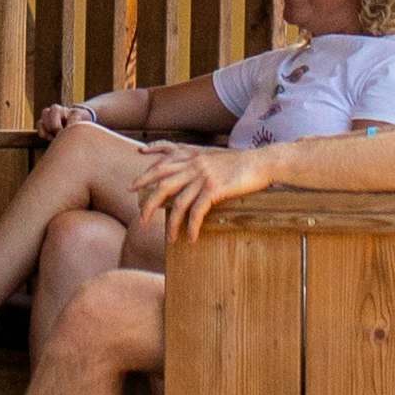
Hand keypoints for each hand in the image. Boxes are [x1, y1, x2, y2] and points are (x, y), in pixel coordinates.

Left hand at [124, 145, 267, 247]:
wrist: (261, 162)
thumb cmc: (241, 164)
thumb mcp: (215, 158)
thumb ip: (198, 164)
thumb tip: (187, 179)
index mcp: (192, 156)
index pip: (162, 162)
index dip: (146, 174)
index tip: (133, 186)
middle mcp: (194, 164)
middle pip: (162, 183)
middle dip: (149, 202)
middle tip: (141, 218)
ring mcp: (203, 176)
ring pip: (177, 202)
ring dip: (171, 223)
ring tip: (169, 238)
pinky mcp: (214, 188)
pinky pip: (196, 211)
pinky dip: (191, 227)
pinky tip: (190, 238)